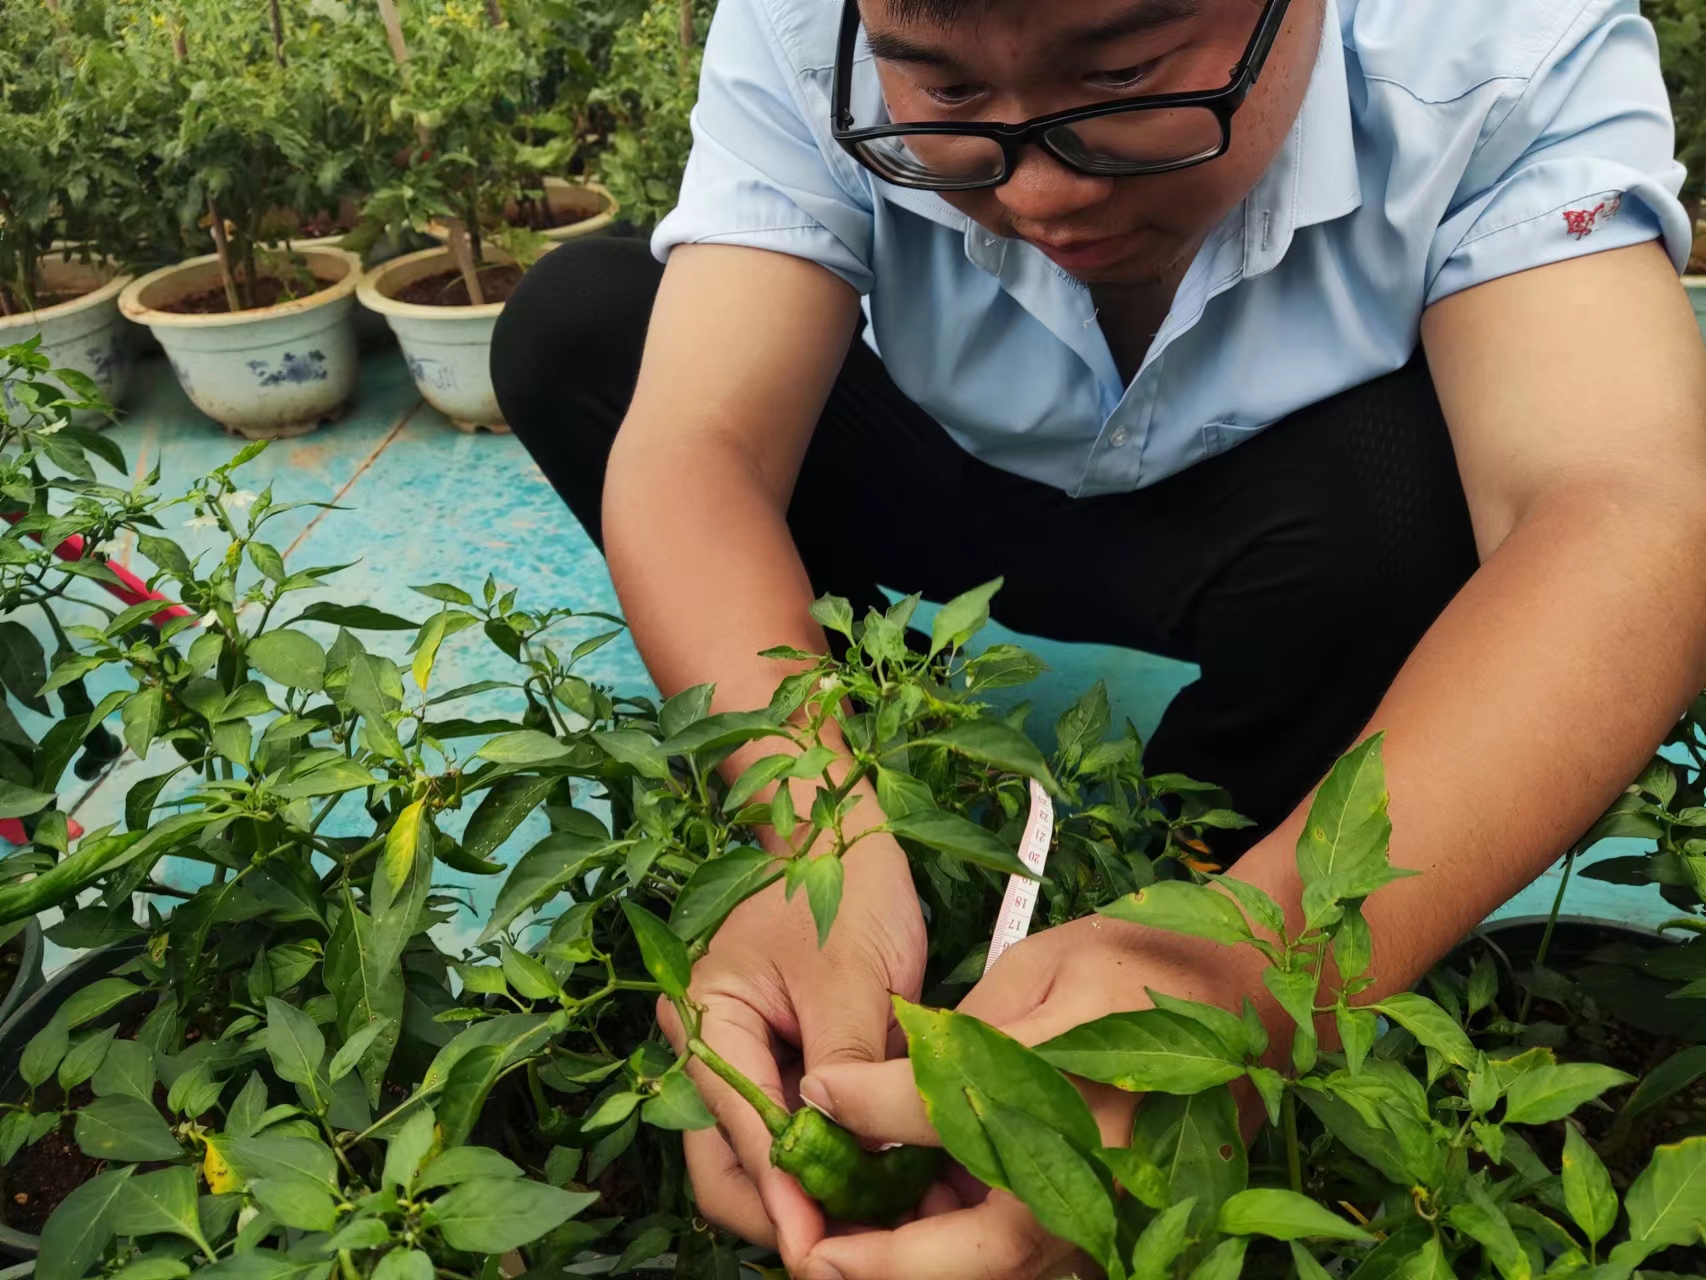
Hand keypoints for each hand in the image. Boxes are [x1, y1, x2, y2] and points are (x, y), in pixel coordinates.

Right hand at [657, 834, 926, 1269]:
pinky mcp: (789, 1066)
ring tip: (887, 1226)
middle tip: (853, 1253)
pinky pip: (801, 1133)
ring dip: (819, 1199)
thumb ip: (847, 1066)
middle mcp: (716, 1049)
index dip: (782, 1196)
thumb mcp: (853, 976)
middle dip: (791, 1213)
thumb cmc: (844, 887)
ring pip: (767, 1161)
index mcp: (708, 1018)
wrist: (847, 836)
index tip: (818, 1251)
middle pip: (733, 1165)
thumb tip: (856, 1158)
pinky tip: (893, 1187)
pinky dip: (839, 1166)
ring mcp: (750, 1061)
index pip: (738, 1130)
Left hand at [792, 915, 1266, 1279]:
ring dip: (924, 1268)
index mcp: (1074, 1085)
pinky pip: (1038, 1258)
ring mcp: (1121, 1211)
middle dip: (888, 1261)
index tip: (814, 1092)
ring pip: (1006, 1270)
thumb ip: (967, 1031)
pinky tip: (924, 1223)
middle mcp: (1101, 1170)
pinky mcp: (1127, 1224)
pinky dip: (973, 1253)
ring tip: (851, 1244)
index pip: (945, 1110)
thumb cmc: (1144, 965)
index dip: (866, 1105)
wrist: (1254, 998)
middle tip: (814, 1251)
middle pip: (980, 1251)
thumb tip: (880, 1084)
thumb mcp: (1045, 967)